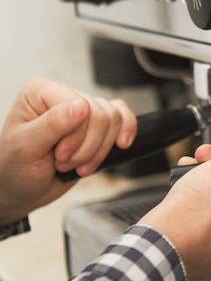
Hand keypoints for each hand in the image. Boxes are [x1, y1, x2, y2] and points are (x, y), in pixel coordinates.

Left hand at [0, 77, 136, 224]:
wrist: (22, 188)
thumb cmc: (15, 167)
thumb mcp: (26, 147)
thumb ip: (52, 124)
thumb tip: (80, 106)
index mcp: (41, 92)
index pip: (81, 105)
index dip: (76, 136)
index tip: (59, 154)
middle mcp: (64, 96)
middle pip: (101, 114)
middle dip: (88, 147)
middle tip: (66, 161)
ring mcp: (83, 110)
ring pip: (115, 119)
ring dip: (99, 150)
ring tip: (78, 163)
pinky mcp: (97, 125)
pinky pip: (124, 117)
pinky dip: (126, 132)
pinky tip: (119, 145)